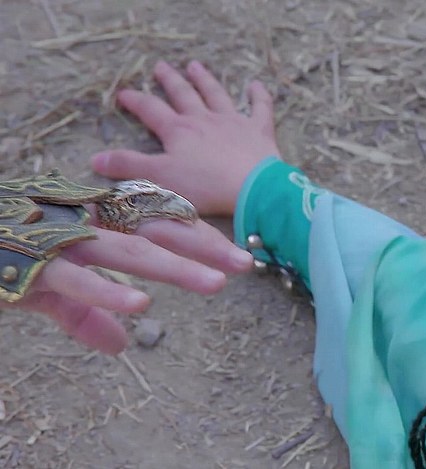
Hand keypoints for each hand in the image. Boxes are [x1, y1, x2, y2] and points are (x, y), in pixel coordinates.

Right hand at [8, 217, 252, 354]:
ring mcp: (64, 242)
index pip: (159, 225)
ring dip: (174, 267)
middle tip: (245, 265)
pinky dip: (107, 291)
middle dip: (203, 247)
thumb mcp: (54, 289)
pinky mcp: (35, 265)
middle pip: (157, 231)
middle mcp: (87, 225)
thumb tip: (123, 346)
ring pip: (128, 251)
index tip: (237, 257)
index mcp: (96, 223)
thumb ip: (90, 314)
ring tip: (215, 284)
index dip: (199, 240)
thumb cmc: (6, 256)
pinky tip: (140, 304)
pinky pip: (77, 280)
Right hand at [91, 60, 279, 215]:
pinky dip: (258, 95)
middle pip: (183, 95)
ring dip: (205, 80)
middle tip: (161, 66)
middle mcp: (204, 120)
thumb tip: (95, 158)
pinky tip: (255, 84)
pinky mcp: (259, 130)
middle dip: (170, 81)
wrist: (252, 188)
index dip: (136, 101)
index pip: (151, 110)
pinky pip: (260, 107)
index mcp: (178, 131)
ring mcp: (233, 122)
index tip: (123, 93)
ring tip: (196, 66)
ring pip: (216, 94)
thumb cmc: (205, 186)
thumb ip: (129, 167)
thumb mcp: (159, 179)